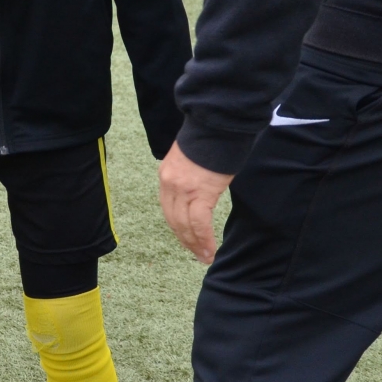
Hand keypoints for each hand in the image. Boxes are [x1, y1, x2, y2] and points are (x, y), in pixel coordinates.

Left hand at [158, 142, 233, 265]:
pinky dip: (204, 239)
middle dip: (185, 240)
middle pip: (174, 220)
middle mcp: (169, 184)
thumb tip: (198, 190)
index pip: (168, 208)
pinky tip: (211, 249)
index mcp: (165, 175)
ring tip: (205, 257)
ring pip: (185, 226)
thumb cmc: (208, 139)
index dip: (177, 227)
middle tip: (197, 254)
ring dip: (195, 244)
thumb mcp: (190, 159)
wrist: (216, 125)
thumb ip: (189, 177)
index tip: (186, 239)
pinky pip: (199, 223)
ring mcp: (183, 190)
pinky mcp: (200, 193)